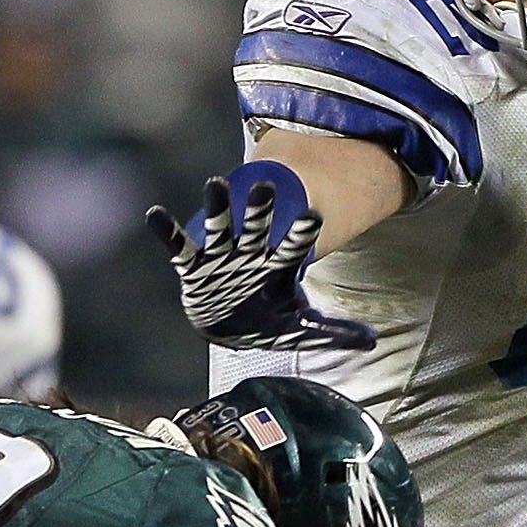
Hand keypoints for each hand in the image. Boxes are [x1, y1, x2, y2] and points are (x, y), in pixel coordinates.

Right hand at [145, 161, 375, 351]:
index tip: (313, 216)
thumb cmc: (268, 322)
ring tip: (213, 183)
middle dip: (258, 210)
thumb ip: (332, 333)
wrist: (231, 330)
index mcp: (277, 269)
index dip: (301, 234)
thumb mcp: (299, 330)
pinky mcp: (194, 269)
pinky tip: (155, 215)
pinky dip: (166, 232)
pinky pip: (179, 249)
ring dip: (216, 209)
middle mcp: (250, 257)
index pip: (292, 249)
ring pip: (219, 230)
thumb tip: (371, 343)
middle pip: (256, 229)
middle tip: (263, 186)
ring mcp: (222, 260)